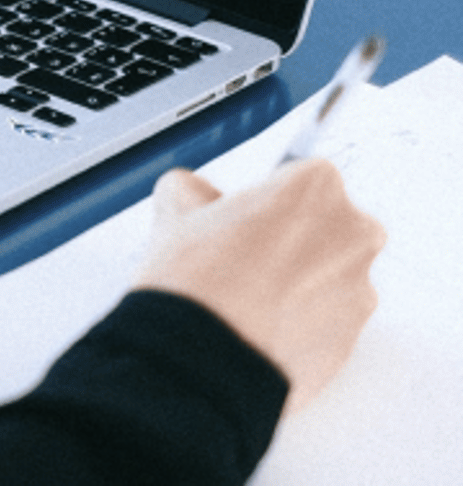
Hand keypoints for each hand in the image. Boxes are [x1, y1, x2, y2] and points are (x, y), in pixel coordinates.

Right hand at [133, 159, 384, 411]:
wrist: (202, 359)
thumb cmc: (196, 280)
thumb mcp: (176, 205)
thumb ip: (196, 188)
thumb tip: (199, 197)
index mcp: (317, 186)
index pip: (299, 177)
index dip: (265, 198)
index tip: (244, 216)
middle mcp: (353, 233)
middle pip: (325, 225)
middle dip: (292, 237)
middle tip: (244, 255)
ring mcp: (359, 290)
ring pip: (327, 275)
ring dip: (297, 282)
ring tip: (246, 299)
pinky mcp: (353, 340)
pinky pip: (327, 321)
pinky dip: (300, 322)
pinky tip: (257, 326)